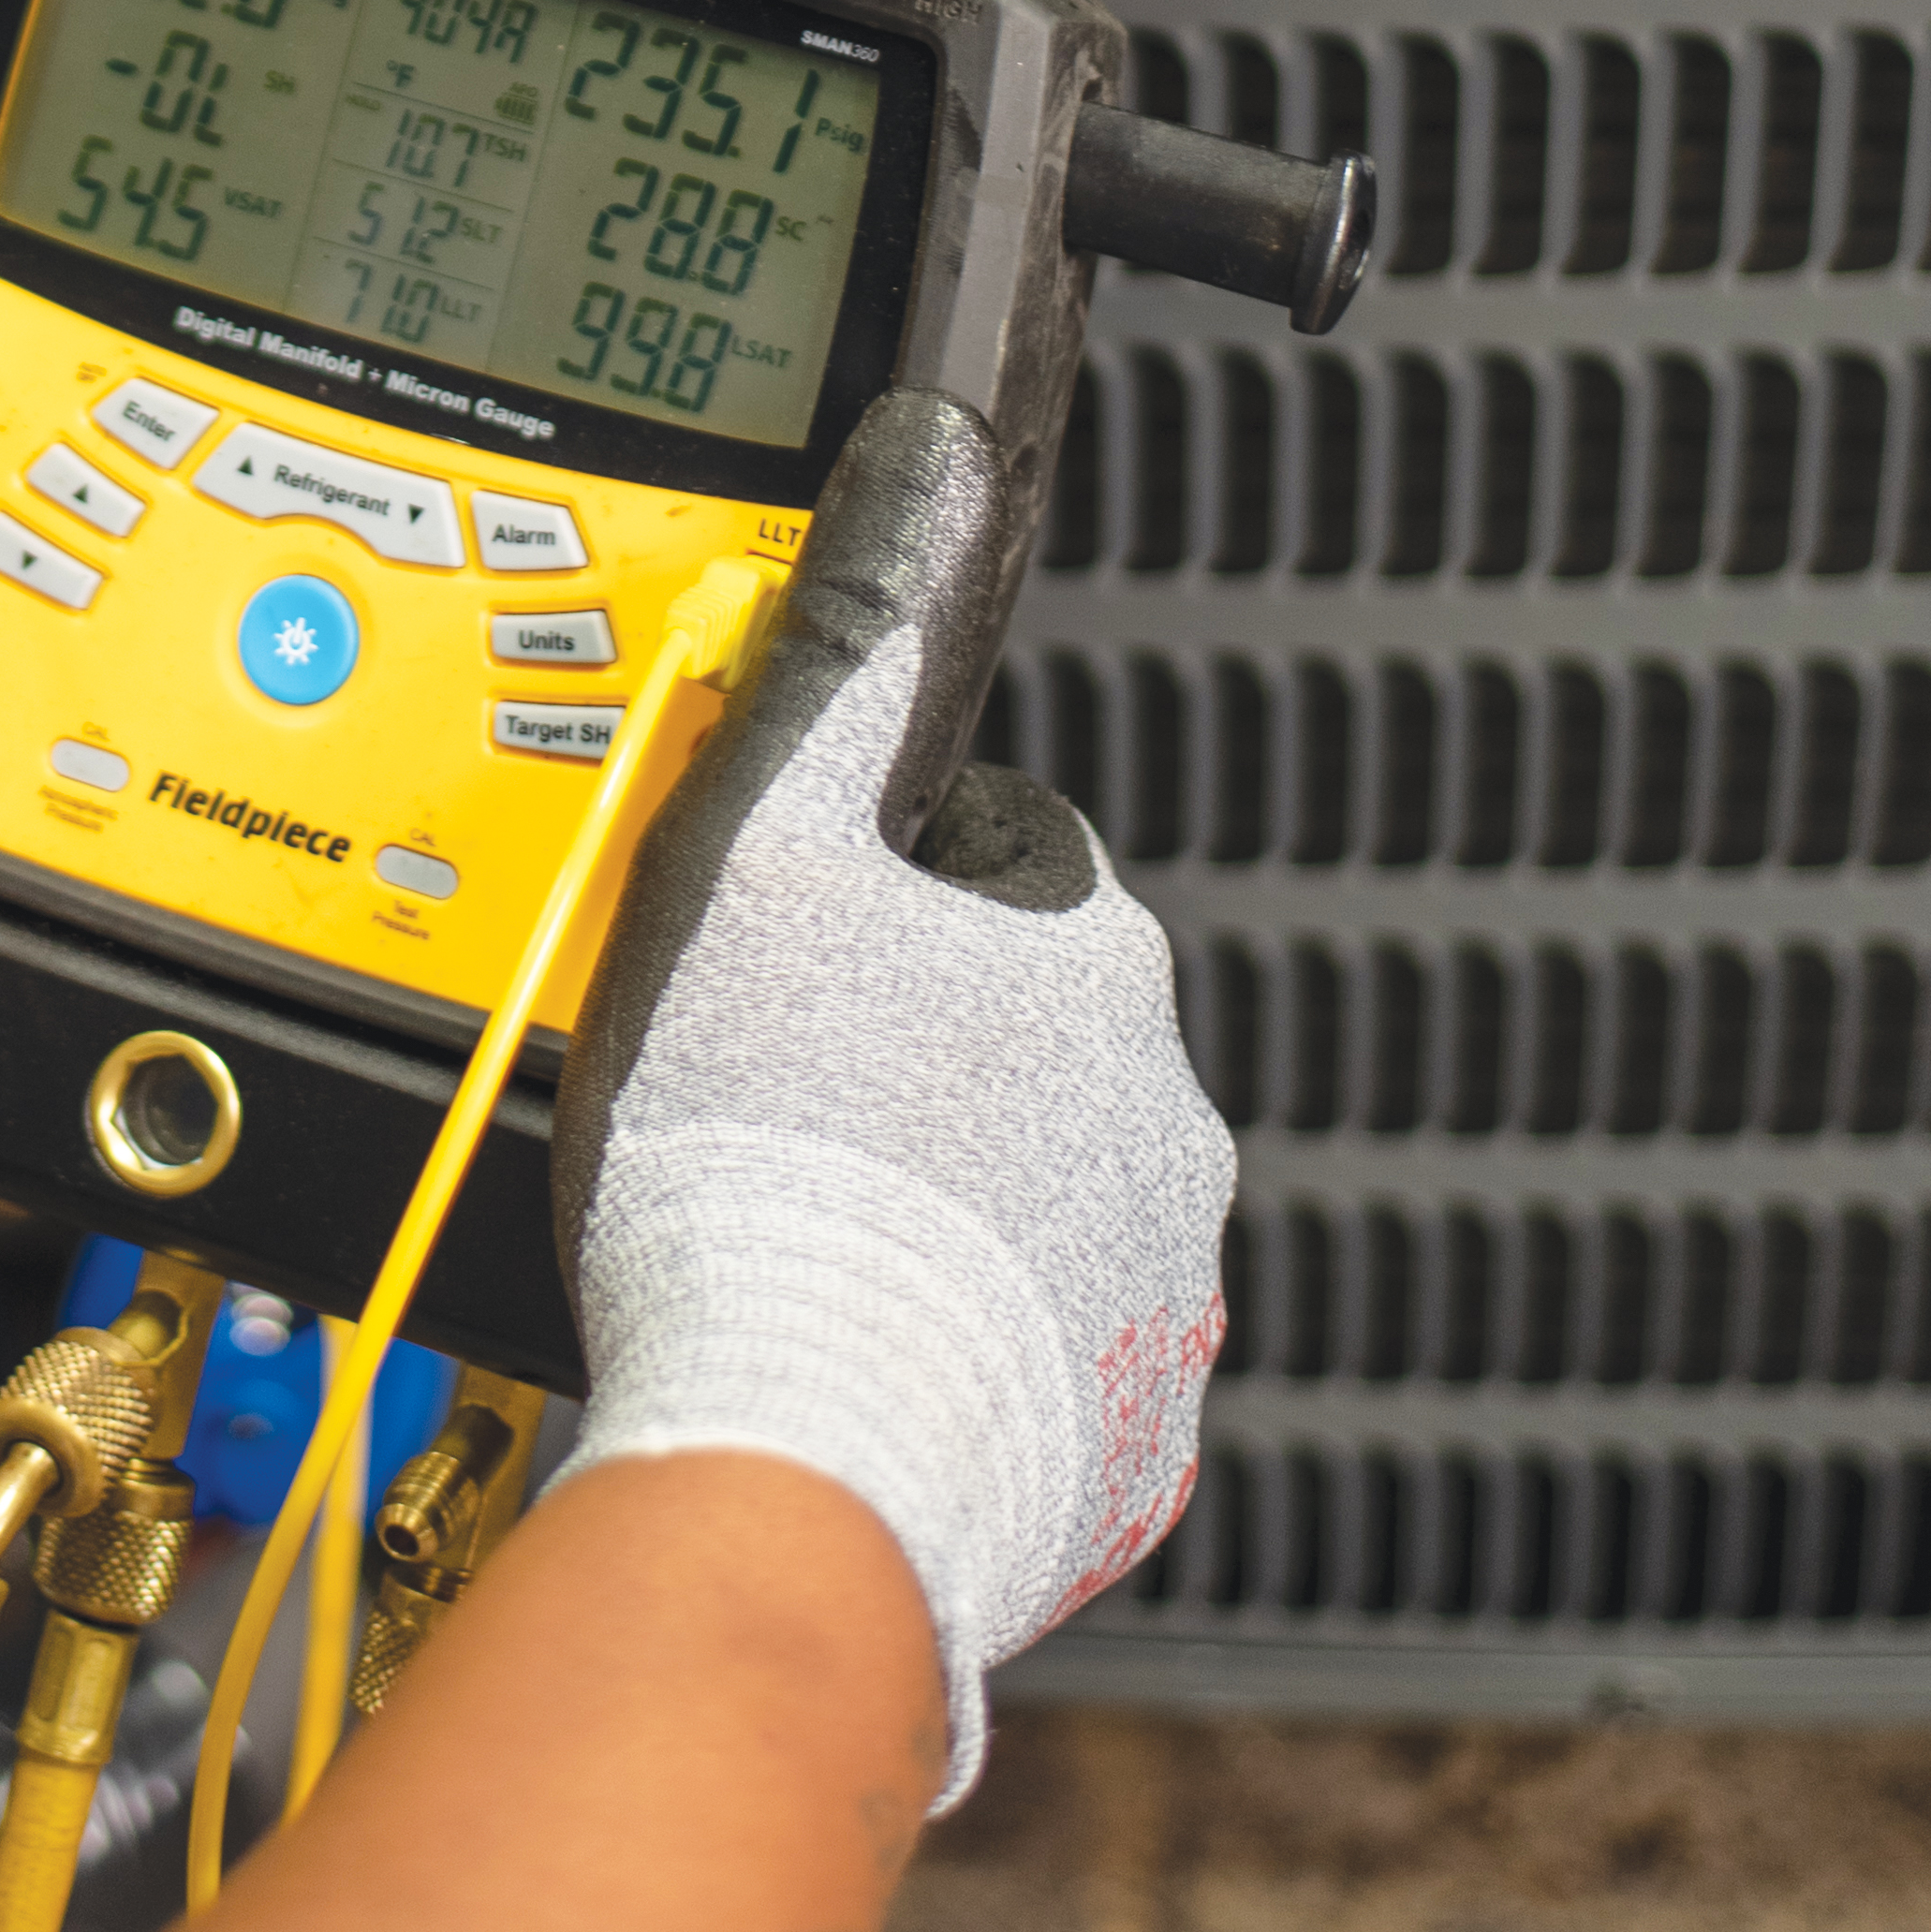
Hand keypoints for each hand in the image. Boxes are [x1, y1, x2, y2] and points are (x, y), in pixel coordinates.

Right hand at [553, 388, 1231, 1798]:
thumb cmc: (764, 1167)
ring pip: (1043, 1196)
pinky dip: (961, 1352)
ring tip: (799, 1231)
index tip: (788, 936)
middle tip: (770, 1090)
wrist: (793, 1467)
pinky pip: (1041, 1362)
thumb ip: (849, 646)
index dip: (871, 879)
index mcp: (1093, 958)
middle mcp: (1167, 1117)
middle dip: (914, 1046)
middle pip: (1027, 1032)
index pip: (994, 852)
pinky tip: (851, 1349)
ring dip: (943, 1199)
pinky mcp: (1127, 1452)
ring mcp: (1159, 1294)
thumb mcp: (763, 844)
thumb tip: (925, 464)